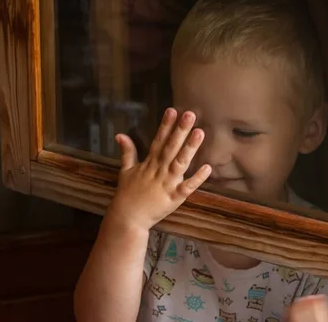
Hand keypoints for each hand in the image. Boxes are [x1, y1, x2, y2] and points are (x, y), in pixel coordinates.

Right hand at [107, 108, 211, 231]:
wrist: (127, 218)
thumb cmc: (127, 194)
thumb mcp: (125, 170)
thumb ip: (126, 151)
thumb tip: (120, 134)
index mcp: (149, 163)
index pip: (158, 140)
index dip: (165, 125)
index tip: (173, 110)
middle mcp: (159, 170)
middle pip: (171, 147)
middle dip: (180, 130)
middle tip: (190, 114)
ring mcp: (167, 184)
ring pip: (180, 163)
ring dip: (190, 148)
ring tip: (199, 132)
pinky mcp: (174, 198)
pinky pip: (187, 187)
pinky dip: (197, 178)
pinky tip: (208, 168)